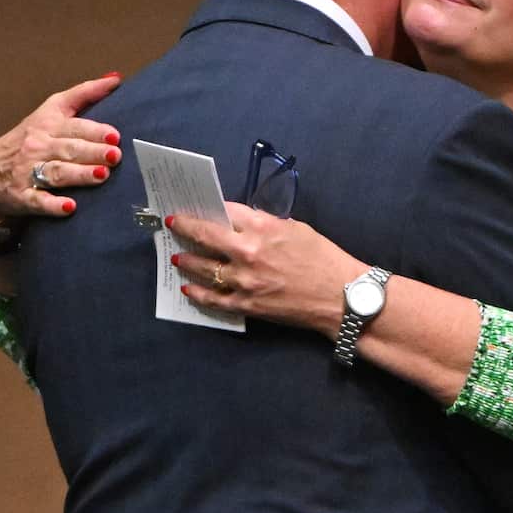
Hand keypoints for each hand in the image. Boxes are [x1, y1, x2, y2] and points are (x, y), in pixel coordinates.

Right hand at [0, 73, 123, 220]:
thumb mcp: (51, 111)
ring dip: (79, 174)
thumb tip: (115, 79)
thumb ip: (83, 95)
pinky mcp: (21, 196)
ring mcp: (28, 171)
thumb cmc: (30, 139)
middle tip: (115, 156)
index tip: (115, 135)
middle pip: (68, 148)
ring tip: (101, 175)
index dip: (94, 130)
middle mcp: (38, 146)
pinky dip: (52, 205)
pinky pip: (37, 201)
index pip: (74, 126)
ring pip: (56, 172)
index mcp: (48, 124)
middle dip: (92, 152)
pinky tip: (69, 207)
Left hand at [169, 203, 366, 336]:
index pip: (225, 212)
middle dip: (185, 228)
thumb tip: (242, 224)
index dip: (208, 208)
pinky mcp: (246, 304)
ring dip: (187, 261)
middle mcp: (248, 252)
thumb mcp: (296, 229)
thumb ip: (266, 224)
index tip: (194, 207)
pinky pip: (214, 299)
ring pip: (204, 269)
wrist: (339, 297)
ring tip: (177, 257)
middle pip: (205, 236)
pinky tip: (188, 289)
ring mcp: (244, 280)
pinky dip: (198, 294)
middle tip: (173, 225)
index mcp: (263, 228)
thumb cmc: (323, 258)